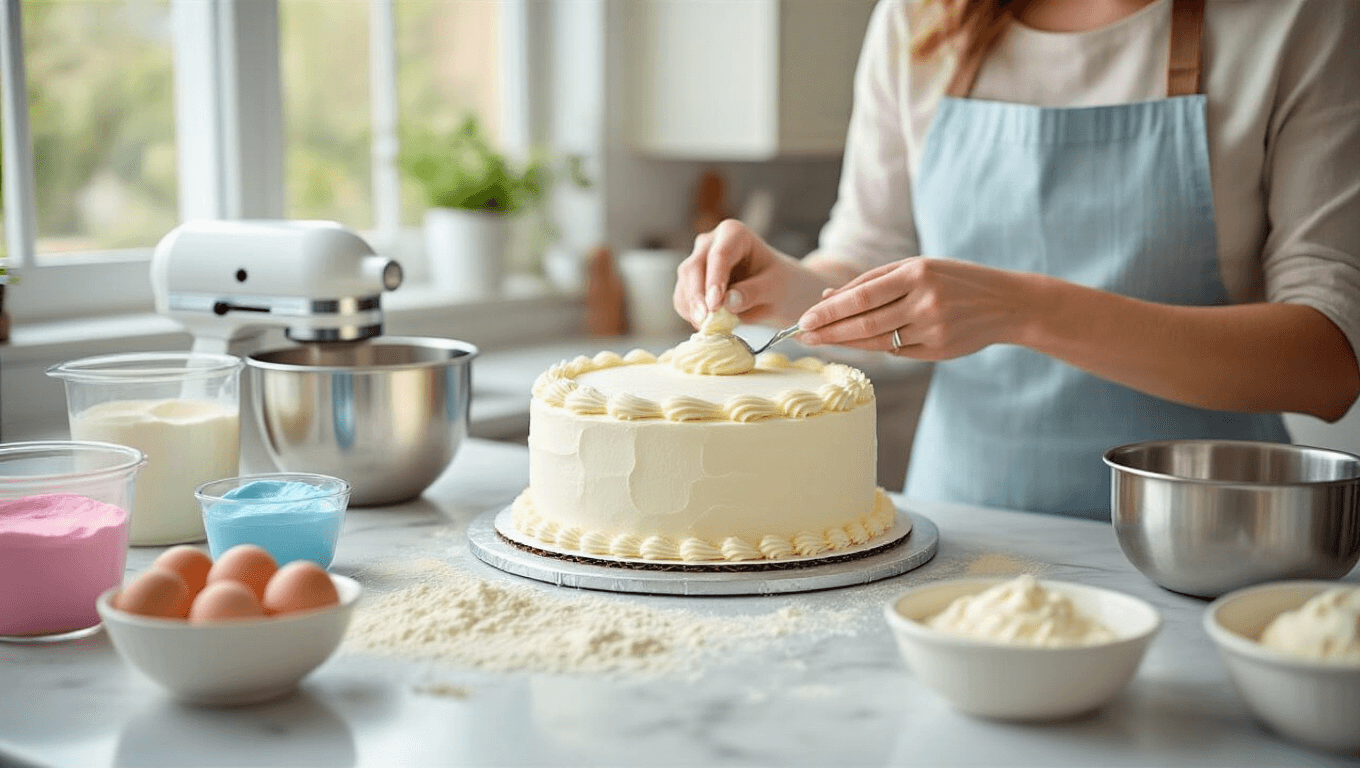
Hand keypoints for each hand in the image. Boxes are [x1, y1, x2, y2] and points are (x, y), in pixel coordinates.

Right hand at [673, 219, 803, 327]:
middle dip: (697, 296)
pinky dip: (690, 313)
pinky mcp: (691, 282)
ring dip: (692, 307)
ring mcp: (698, 261)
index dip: (714, 280)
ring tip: (708, 326)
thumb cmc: (778, 283)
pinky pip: (682, 297)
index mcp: (734, 233)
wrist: (774, 291)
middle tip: (705, 320)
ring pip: (684, 283)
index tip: (715, 304)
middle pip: (694, 267)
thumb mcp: (775, 288)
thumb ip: (754, 292)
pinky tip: (705, 325)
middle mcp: (710, 242)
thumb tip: (729, 302)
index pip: (720, 255)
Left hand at [796, 257, 1033, 359]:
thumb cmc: (955, 280)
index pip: (862, 296)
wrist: (1006, 304)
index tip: (805, 318)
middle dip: (828, 331)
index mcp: (917, 274)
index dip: (830, 311)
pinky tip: (853, 344)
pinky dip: (873, 347)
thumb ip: (874, 280)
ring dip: (844, 343)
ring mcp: (932, 329)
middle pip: (864, 323)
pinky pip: (895, 351)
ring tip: (818, 341)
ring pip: (877, 341)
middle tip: (800, 335)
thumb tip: (828, 297)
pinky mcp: (938, 351)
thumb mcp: (917, 267)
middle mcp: (924, 302)